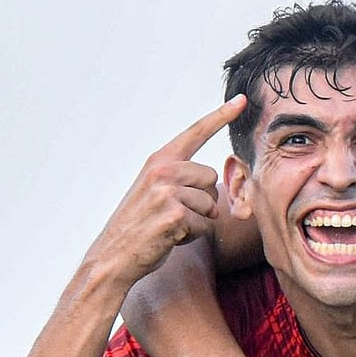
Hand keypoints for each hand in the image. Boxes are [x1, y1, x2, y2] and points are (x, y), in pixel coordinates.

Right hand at [86, 96, 246, 286]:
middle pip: (212, 177)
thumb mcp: (154, 190)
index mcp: (159, 161)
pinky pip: (205, 225)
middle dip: (201, 199)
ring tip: (169, 225)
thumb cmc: (139, 225)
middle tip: (172, 212)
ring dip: (197, 220)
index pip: (195, 132)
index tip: (242, 100)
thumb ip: (179, 177)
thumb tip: (213, 177)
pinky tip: (169, 237)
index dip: (221, 115)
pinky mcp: (174, 215)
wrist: (113, 256)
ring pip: (211, 204)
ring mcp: (167, 192)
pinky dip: (193, 236)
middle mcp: (162, 171)